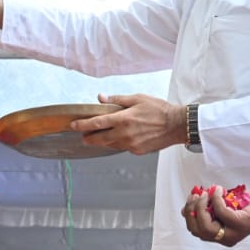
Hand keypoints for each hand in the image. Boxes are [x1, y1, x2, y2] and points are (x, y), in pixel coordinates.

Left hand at [67, 93, 185, 154]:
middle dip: (88, 137)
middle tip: (83, 135)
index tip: (73, 125)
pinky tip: (119, 137)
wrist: (177, 125)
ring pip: (109, 145)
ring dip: (102, 141)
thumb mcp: (137, 98)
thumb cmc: (159, 109)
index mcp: (123, 119)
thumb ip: (117, 100)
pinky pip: (122, 147)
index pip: (97, 123)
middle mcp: (125, 134)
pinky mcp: (137, 151)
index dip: (82, 125)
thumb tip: (101, 98)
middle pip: (99, 139)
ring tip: (99, 136)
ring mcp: (131, 144)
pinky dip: (118, 142)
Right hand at [183, 185, 249, 246]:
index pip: (196, 231)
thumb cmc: (249, 204)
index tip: (192, 198)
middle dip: (192, 211)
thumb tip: (187, 208)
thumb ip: (208, 208)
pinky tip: (219, 190)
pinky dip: (216, 198)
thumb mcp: (225, 206)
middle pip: (197, 231)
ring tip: (207, 192)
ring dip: (202, 206)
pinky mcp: (241, 224)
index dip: (189, 214)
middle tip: (197, 194)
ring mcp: (234, 233)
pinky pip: (221, 212)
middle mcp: (226, 239)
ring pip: (206, 227)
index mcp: (221, 236)